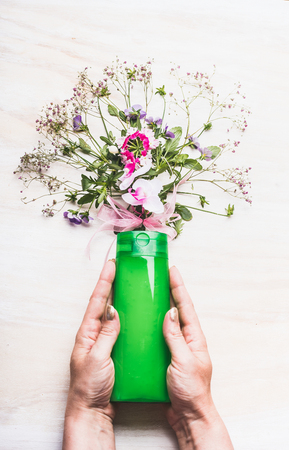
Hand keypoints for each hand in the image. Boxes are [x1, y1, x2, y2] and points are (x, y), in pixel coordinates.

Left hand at [63, 260, 119, 449]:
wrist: (91, 410)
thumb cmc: (89, 386)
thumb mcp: (97, 358)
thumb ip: (106, 334)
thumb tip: (113, 310)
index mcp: (87, 333)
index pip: (96, 301)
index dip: (104, 282)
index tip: (112, 264)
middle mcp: (94, 334)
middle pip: (104, 303)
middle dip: (112, 284)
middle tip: (123, 268)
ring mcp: (103, 341)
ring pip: (113, 314)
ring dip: (121, 298)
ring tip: (132, 285)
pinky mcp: (112, 350)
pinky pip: (120, 328)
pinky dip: (128, 318)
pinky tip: (137, 315)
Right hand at [163, 266, 232, 449]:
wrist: (189, 416)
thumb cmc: (191, 391)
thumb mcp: (183, 361)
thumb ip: (176, 337)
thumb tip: (171, 312)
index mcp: (194, 337)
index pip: (185, 306)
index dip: (178, 287)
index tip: (171, 270)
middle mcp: (186, 339)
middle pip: (177, 309)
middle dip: (169, 291)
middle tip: (157, 277)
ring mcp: (177, 348)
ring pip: (167, 322)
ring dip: (158, 307)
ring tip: (147, 294)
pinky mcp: (167, 357)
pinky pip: (159, 336)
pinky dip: (152, 326)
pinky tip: (141, 324)